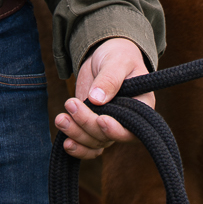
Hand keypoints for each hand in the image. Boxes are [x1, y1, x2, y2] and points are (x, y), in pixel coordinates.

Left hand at [54, 36, 152, 159]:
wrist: (104, 56)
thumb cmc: (118, 55)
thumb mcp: (117, 61)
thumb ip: (110, 78)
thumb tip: (97, 98)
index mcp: (142, 107)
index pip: (133, 129)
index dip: (117, 130)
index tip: (101, 119)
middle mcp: (127, 122)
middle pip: (108, 136)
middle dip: (87, 123)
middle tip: (71, 104)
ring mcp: (109, 125)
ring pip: (95, 141)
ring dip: (76, 134)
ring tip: (60, 119)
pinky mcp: (94, 126)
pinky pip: (88, 145)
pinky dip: (77, 147)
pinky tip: (64, 142)